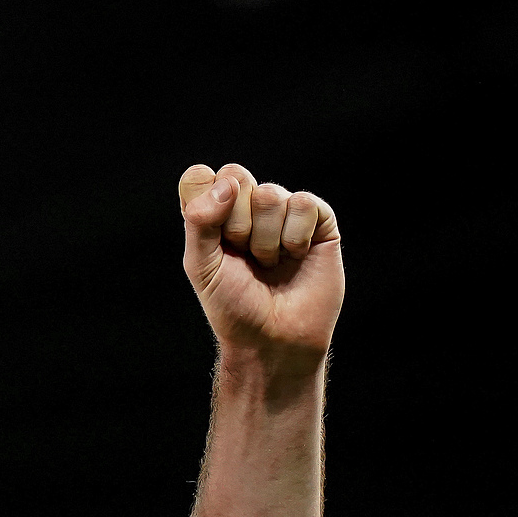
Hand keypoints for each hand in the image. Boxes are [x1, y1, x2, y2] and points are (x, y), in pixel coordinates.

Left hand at [178, 163, 343, 372]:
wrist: (273, 339)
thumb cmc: (233, 306)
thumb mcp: (201, 266)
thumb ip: (199, 221)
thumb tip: (226, 183)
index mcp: (214, 214)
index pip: (202, 177)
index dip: (206, 202)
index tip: (214, 238)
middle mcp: (249, 208)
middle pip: (236, 176)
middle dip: (236, 224)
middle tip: (242, 255)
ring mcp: (284, 213)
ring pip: (270, 194)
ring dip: (266, 239)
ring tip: (269, 264)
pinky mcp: (319, 222)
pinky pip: (304, 203)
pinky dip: (295, 236)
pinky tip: (296, 257)